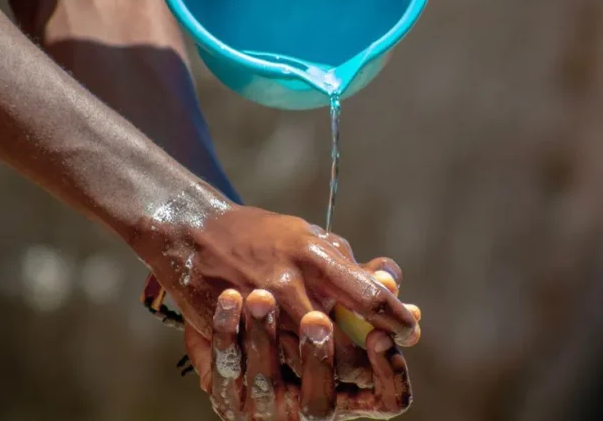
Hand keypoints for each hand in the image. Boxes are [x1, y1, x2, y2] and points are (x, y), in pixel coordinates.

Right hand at [135, 200, 420, 385]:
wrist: (193, 232)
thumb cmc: (262, 234)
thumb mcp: (309, 237)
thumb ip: (350, 263)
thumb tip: (394, 282)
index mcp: (315, 256)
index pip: (370, 296)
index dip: (397, 319)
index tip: (410, 328)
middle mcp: (291, 283)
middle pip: (345, 342)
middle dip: (368, 357)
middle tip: (378, 357)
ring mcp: (261, 309)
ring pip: (309, 360)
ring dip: (332, 368)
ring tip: (347, 370)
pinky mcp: (236, 329)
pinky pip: (273, 361)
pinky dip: (294, 368)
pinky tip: (304, 368)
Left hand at [186, 289, 413, 420]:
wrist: (231, 289)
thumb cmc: (300, 295)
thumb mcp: (337, 289)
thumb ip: (364, 287)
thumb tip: (391, 280)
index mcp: (350, 387)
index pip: (389, 399)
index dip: (391, 374)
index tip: (382, 335)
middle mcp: (312, 403)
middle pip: (321, 402)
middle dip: (318, 360)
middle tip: (316, 319)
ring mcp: (267, 404)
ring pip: (267, 381)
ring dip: (265, 339)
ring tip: (262, 297)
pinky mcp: (226, 391)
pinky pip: (225, 365)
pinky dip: (228, 330)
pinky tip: (231, 297)